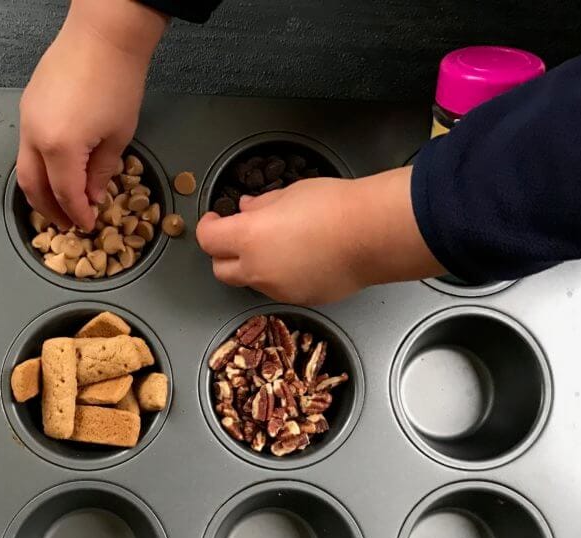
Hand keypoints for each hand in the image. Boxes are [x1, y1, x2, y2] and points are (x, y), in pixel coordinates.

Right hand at [17, 0, 166, 230]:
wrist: (103, 34)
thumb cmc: (118, 81)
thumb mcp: (118, 136)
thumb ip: (102, 172)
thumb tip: (94, 196)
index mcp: (60, 147)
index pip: (64, 194)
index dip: (76, 214)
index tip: (87, 225)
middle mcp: (34, 135)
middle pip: (32, 187)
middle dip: (49, 210)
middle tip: (66, 224)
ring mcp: (26, 119)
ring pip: (24, 168)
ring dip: (40, 190)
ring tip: (59, 203)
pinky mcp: (27, 105)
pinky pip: (26, 146)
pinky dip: (38, 167)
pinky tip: (56, 172)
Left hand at [196, 167, 443, 304]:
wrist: (372, 234)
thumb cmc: (334, 206)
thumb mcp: (289, 194)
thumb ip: (261, 206)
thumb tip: (247, 209)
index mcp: (248, 238)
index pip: (209, 240)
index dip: (208, 227)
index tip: (215, 219)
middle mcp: (258, 270)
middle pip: (221, 270)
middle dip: (223, 254)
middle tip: (237, 237)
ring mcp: (279, 289)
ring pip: (252, 282)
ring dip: (253, 266)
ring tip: (278, 244)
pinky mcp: (301, 299)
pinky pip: (279, 289)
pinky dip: (280, 276)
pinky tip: (301, 258)